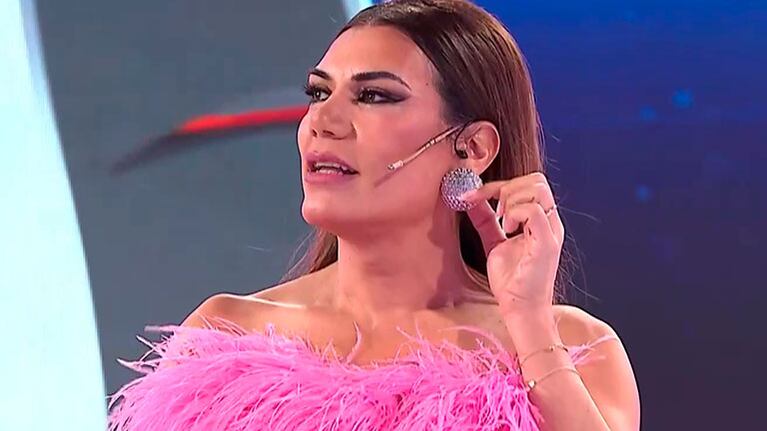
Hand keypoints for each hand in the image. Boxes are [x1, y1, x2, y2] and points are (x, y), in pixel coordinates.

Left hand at [461, 172, 564, 316]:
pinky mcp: (546, 243)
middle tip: (496, 211)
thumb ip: (486, 220)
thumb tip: (472, 199)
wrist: (520, 309)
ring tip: (503, 223)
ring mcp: (550, 231)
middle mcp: (550, 222)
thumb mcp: (494, 243)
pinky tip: (508, 230)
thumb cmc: (512, 281)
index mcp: (541, 221)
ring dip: (511, 199)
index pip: (528, 184)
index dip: (498, 185)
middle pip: (537, 180)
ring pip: (537, 189)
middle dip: (507, 188)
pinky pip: (534, 210)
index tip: (474, 196)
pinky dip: (515, 213)